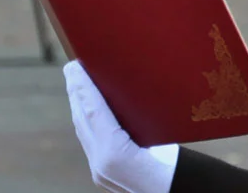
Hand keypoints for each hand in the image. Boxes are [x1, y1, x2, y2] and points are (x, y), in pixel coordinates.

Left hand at [64, 61, 177, 192]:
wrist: (173, 192)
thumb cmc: (175, 169)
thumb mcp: (164, 137)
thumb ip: (142, 115)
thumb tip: (129, 85)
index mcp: (116, 155)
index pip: (94, 112)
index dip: (83, 86)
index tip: (75, 66)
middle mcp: (103, 165)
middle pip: (83, 119)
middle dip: (75, 91)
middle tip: (72, 66)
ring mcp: (100, 171)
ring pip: (82, 129)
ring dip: (78, 104)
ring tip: (76, 81)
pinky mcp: (101, 173)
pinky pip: (88, 140)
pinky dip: (84, 120)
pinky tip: (86, 108)